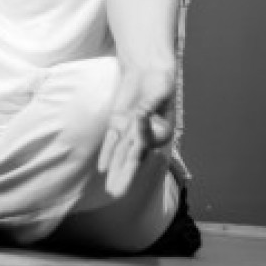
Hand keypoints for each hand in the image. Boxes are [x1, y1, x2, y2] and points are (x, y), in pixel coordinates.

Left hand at [97, 67, 176, 197]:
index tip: (140, 115)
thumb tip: (138, 116)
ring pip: (120, 154)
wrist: (148, 70)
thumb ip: (149, 106)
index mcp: (162, 131)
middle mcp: (145, 134)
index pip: (148, 138)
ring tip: (110, 190)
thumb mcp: (158, 91)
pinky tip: (103, 169)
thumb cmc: (159, 82)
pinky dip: (107, 154)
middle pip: (134, 157)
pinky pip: (111, 141)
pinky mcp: (118, 123)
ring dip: (115, 171)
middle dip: (125, 176)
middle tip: (117, 194)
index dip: (143, 132)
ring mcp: (130, 130)